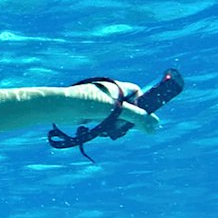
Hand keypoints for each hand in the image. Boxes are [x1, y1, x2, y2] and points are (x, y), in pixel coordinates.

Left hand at [47, 68, 184, 151]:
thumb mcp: (118, 112)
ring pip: (117, 118)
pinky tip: (100, 130)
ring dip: (117, 127)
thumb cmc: (89, 104)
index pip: (137, 93)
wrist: (62, 107)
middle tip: (123, 127)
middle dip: (128, 120)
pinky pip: (106, 123)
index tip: (141, 117)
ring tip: (109, 129)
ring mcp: (101, 104)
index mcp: (117, 87)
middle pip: (129, 108)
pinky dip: (106, 129)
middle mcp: (110, 94)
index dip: (142, 105)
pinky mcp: (93, 113)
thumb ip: (137, 118)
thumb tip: (155, 127)